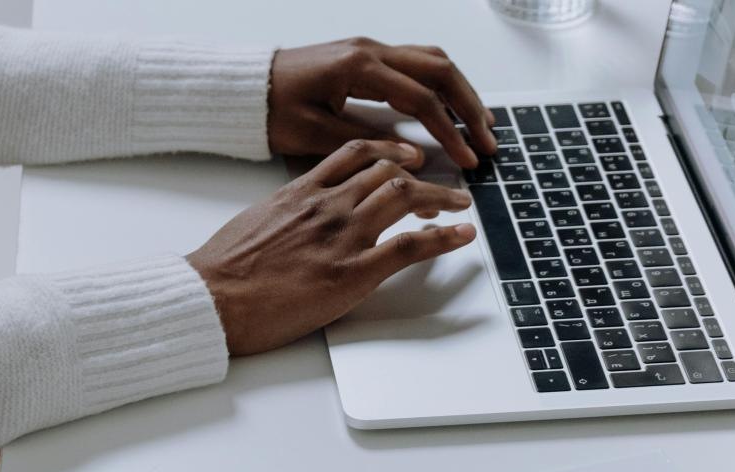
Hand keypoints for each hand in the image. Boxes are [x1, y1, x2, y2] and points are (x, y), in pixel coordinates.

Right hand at [188, 140, 475, 355]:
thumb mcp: (255, 222)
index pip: (355, 155)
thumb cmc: (223, 269)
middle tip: (442, 186)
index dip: (388, 152)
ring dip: (441, 198)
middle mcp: (327, 205)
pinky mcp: (353, 272)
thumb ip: (286, 213)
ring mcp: (343, 236)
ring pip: (405, 197)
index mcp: (301, 191)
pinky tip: (462, 235)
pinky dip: (444, 237)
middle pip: (388, 172)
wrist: (212, 297)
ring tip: (459, 203)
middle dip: (422, 175)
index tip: (404, 158)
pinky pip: (410, 246)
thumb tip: (299, 218)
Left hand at [268, 38, 498, 169]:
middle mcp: (370, 50)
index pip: (422, 98)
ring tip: (481, 123)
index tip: (468, 159)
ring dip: (461, 91)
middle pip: (440, 70)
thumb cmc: (271, 111)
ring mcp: (369, 49)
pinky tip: (451, 106)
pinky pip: (416, 62)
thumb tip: (414, 156)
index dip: (450, 132)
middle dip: (470, 107)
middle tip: (488, 141)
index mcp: (359, 68)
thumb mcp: (313, 134)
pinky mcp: (366, 56)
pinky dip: (440, 83)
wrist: (245, 89)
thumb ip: (366, 143)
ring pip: (432, 60)